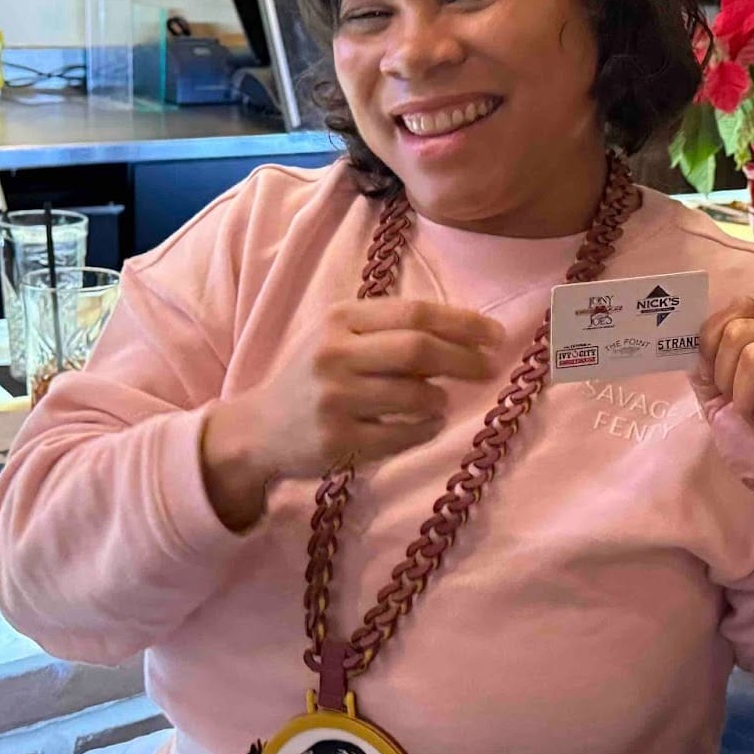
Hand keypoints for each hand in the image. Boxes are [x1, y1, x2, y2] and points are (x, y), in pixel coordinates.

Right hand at [201, 298, 503, 530]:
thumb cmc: (312, 377)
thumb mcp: (337, 338)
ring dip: (441, 399)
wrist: (257, 429)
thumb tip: (465, 335)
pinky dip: (426, 429)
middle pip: (418, 350)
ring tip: (439, 401)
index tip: (496, 335)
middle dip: (465, 359)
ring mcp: (334, 399)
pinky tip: (424, 425)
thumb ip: (388, 330)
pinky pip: (404, 434)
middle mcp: (333, 354)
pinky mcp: (338, 440)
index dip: (463, 323)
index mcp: (338, 319)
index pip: (415, 313)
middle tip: (489, 369)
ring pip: (416, 395)